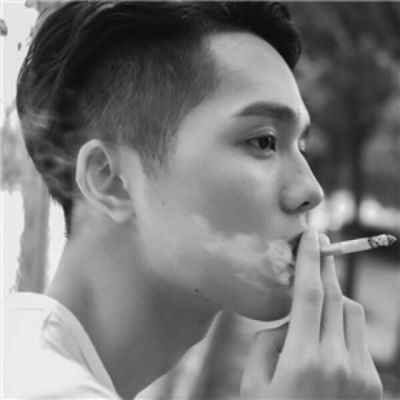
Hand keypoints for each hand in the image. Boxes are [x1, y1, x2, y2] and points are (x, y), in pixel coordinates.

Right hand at [240, 230, 382, 398]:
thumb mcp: (253, 382)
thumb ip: (268, 341)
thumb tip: (288, 322)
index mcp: (302, 360)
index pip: (308, 295)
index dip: (309, 261)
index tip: (311, 236)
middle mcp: (337, 363)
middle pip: (335, 297)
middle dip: (325, 270)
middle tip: (318, 249)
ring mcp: (360, 376)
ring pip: (352, 313)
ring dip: (333, 301)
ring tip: (313, 311)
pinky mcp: (371, 386)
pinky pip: (358, 338)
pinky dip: (342, 327)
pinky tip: (326, 343)